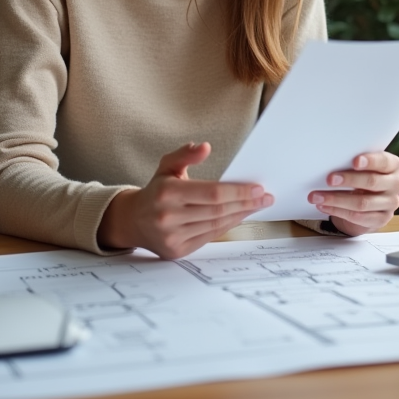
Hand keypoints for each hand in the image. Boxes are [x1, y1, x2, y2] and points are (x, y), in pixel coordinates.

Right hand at [98, 142, 273, 258]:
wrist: (133, 221)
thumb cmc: (156, 191)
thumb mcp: (167, 166)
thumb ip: (185, 154)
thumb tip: (205, 147)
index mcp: (166, 192)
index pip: (212, 193)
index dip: (238, 191)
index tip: (258, 187)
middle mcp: (168, 216)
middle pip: (218, 210)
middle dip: (246, 203)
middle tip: (265, 197)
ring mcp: (172, 236)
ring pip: (216, 225)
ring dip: (240, 214)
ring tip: (257, 205)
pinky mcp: (177, 251)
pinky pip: (210, 236)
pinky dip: (228, 225)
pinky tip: (239, 215)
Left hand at [308, 151, 398, 236]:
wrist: (367, 201)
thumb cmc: (362, 177)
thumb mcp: (362, 167)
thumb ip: (354, 163)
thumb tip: (330, 160)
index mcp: (393, 165)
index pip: (384, 162)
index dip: (370, 161)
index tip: (354, 162)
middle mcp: (396, 183)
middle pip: (372, 182)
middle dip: (349, 180)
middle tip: (329, 179)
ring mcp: (390, 203)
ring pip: (363, 202)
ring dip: (337, 199)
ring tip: (318, 196)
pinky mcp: (381, 219)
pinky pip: (358, 217)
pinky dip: (338, 211)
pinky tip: (324, 206)